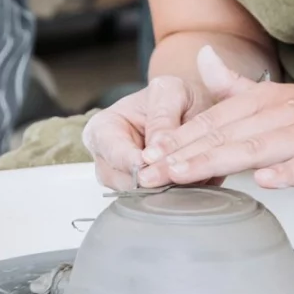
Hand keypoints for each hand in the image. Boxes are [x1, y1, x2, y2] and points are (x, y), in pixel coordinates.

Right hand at [83, 73, 216, 190]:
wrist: (188, 105)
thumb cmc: (172, 95)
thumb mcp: (171, 91)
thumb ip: (162, 117)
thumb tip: (153, 152)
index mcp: (102, 129)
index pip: (113, 154)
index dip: (134, 162)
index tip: (154, 164)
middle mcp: (107, 158)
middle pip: (124, 182)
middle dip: (154, 179)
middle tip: (181, 172)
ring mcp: (123, 178)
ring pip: (140, 197)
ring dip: (166, 188)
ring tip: (190, 173)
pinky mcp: (144, 191)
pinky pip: (156, 201)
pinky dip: (175, 193)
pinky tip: (191, 181)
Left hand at [139, 47, 293, 196]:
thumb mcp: (279, 102)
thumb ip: (237, 87)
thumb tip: (203, 56)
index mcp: (266, 101)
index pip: (213, 122)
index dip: (176, 140)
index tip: (144, 157)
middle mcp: (284, 113)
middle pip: (226, 136)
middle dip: (183, 155)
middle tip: (148, 173)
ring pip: (257, 149)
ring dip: (218, 161)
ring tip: (184, 175)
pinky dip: (288, 172)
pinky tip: (268, 182)